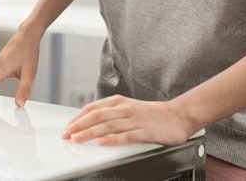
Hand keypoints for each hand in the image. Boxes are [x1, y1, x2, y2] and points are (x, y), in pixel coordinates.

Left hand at [63, 95, 194, 145]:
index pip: (93, 108)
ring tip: (78, 139)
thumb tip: (92, 122)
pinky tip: (102, 143)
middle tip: (67, 134)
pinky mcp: (144, 131)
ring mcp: (134, 120)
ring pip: (107, 126)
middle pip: (96, 116)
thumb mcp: (129, 108)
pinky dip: (112, 139)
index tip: (68, 126)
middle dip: (79, 126)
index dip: (78, 117)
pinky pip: (126, 136)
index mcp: (119, 102)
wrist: (178, 115)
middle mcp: (124, 109)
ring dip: (90, 133)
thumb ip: (112, 114)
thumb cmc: (152, 114)